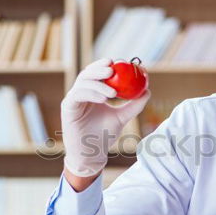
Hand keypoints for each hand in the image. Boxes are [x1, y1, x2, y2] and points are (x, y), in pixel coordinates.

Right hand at [61, 58, 150, 176]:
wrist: (92, 153)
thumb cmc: (104, 135)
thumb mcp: (122, 118)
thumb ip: (134, 105)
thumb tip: (147, 91)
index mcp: (92, 92)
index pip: (96, 72)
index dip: (104, 64)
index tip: (117, 61)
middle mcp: (81, 93)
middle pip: (87, 73)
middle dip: (98, 68)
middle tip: (112, 69)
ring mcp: (73, 99)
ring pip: (82, 83)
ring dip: (98, 84)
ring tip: (112, 92)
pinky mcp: (67, 107)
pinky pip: (77, 95)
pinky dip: (90, 93)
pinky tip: (103, 98)